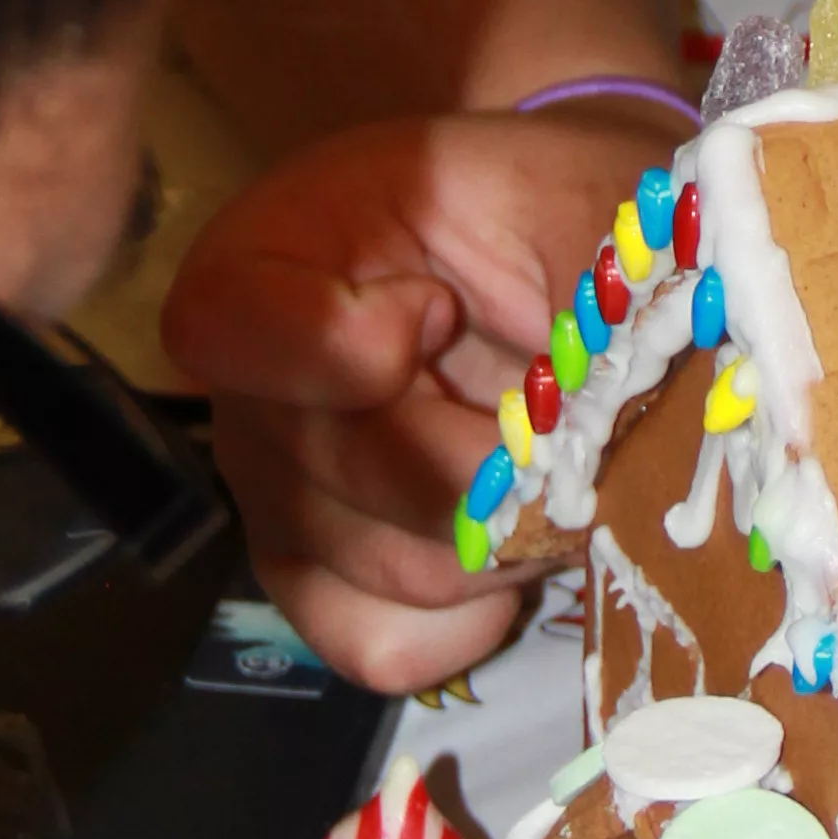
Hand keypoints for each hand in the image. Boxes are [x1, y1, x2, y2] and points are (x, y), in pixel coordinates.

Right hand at [161, 100, 662, 692]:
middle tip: (565, 409)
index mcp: (287, 243)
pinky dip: (468, 620)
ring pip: (383, 564)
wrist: (609, 273)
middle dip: (485, 456)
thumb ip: (591, 277)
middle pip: (338, 468)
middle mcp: (253, 377)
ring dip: (504, 532)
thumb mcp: (601, 196)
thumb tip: (581, 422)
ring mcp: (277, 487)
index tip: (440, 313)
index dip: (340, 344)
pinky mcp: (320, 576)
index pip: (228, 322)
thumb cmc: (591, 212)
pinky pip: (377, 642)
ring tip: (558, 462)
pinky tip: (517, 554)